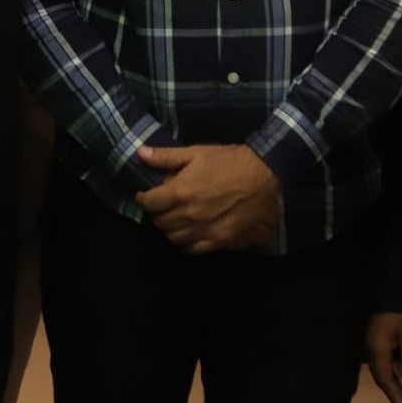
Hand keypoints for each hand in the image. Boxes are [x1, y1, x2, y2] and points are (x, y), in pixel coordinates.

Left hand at [135, 144, 281, 254]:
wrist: (261, 174)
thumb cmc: (227, 161)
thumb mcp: (195, 153)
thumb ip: (166, 157)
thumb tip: (141, 153)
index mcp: (180, 192)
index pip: (149, 203)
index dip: (143, 199)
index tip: (145, 196)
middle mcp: (189, 215)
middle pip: (160, 222)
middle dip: (156, 214)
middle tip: (160, 206)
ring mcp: (204, 229)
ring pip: (174, 238)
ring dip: (169, 229)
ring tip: (173, 219)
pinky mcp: (220, 239)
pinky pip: (194, 249)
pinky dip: (186, 244)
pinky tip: (187, 235)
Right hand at [365, 312, 401, 402]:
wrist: (390, 292)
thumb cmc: (401, 314)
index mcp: (377, 353)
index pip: (386, 381)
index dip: (397, 397)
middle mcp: (370, 353)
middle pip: (382, 380)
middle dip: (395, 396)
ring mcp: (371, 348)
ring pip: (381, 374)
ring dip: (393, 389)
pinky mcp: (376, 343)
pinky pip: (382, 366)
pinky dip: (391, 378)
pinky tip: (399, 382)